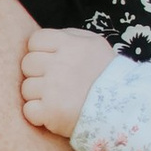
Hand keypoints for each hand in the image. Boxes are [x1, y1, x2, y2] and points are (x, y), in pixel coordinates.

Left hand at [21, 23, 113, 138]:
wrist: (124, 108)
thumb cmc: (107, 74)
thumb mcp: (95, 44)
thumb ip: (70, 36)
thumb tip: (48, 39)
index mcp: (68, 44)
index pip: (35, 40)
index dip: (40, 51)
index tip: (52, 61)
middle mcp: (58, 64)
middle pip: (27, 64)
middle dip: (37, 73)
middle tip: (55, 82)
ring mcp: (52, 89)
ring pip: (26, 88)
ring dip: (38, 94)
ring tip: (58, 98)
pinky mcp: (50, 112)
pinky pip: (29, 110)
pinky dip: (38, 114)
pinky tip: (54, 112)